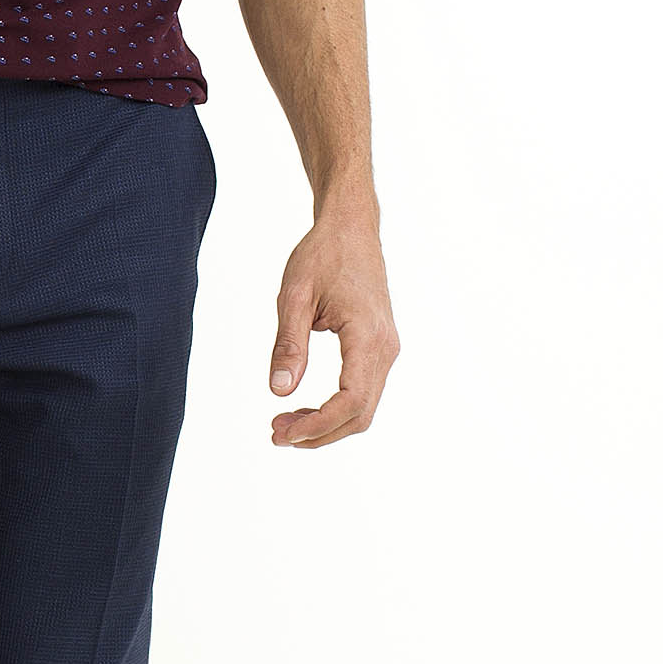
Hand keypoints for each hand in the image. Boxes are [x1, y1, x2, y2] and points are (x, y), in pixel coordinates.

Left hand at [267, 205, 399, 446]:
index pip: (351, 399)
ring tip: (284, 423)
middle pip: (361, 413)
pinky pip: (362, 390)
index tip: (283, 433)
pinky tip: (304, 408)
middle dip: (319, 432)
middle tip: (276, 434)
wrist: (351, 228)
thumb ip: (288, 344)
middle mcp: (385, 348)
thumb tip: (280, 391)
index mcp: (368, 335)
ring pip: (364, 407)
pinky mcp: (379, 347)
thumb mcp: (294, 295)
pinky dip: (335, 408)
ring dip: (327, 424)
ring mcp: (386, 349)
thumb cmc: (323, 255)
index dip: (318, 424)